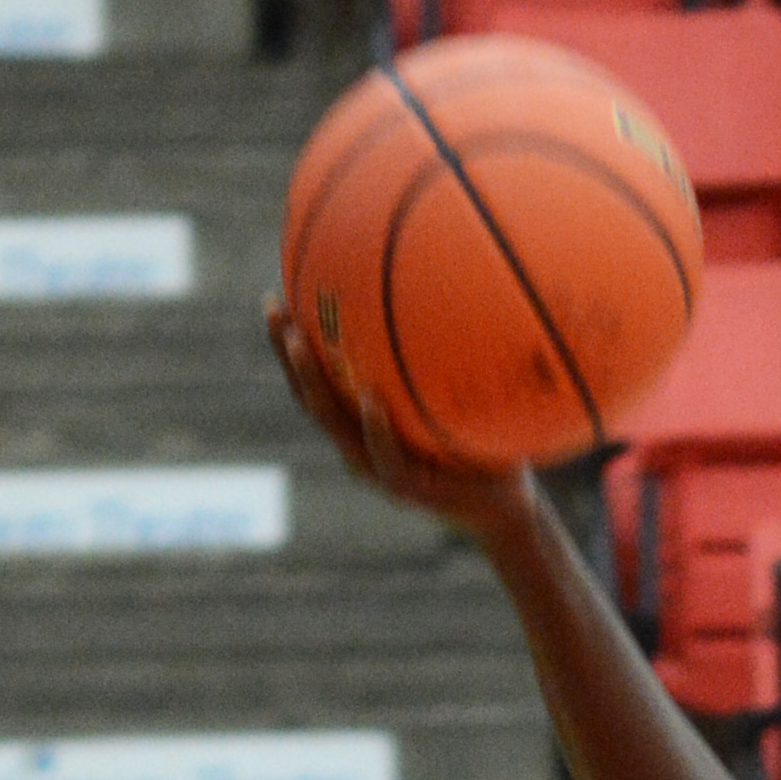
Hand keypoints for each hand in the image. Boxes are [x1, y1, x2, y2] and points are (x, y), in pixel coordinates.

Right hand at [266, 301, 538, 547]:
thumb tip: (443, 278)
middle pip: (312, 399)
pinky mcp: (408, 490)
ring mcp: (380, 470)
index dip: (292, 346)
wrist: (505, 501)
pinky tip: (372, 398)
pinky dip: (377, 428)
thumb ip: (439, 353)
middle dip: (289, 355)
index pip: (318, 381)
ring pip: (336, 426)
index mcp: (364, 422)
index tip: (276, 299)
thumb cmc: (483, 439)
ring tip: (301, 343)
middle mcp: (362, 445)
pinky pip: (387, 458)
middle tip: (276, 311)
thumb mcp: (456, 390)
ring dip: (315, 383)